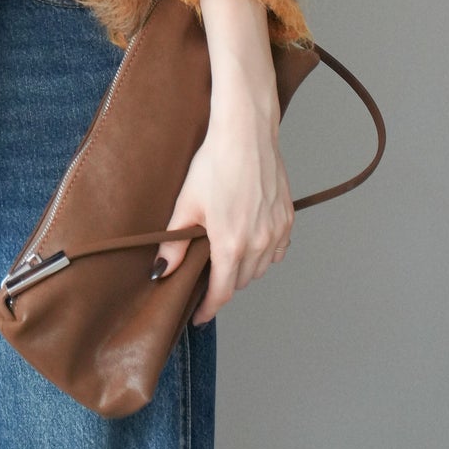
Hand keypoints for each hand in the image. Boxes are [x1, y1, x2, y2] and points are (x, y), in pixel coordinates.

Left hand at [152, 66, 294, 326]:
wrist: (246, 133)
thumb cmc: (214, 163)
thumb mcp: (186, 204)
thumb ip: (174, 244)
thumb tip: (161, 272)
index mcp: (232, 244)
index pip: (222, 292)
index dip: (208, 308)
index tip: (198, 315)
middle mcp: (260, 243)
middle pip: (241, 281)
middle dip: (223, 284)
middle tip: (205, 278)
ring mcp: (277, 231)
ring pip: (261, 268)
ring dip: (244, 270)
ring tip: (225, 259)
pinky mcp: (287, 218)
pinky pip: (278, 250)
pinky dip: (265, 255)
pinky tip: (251, 243)